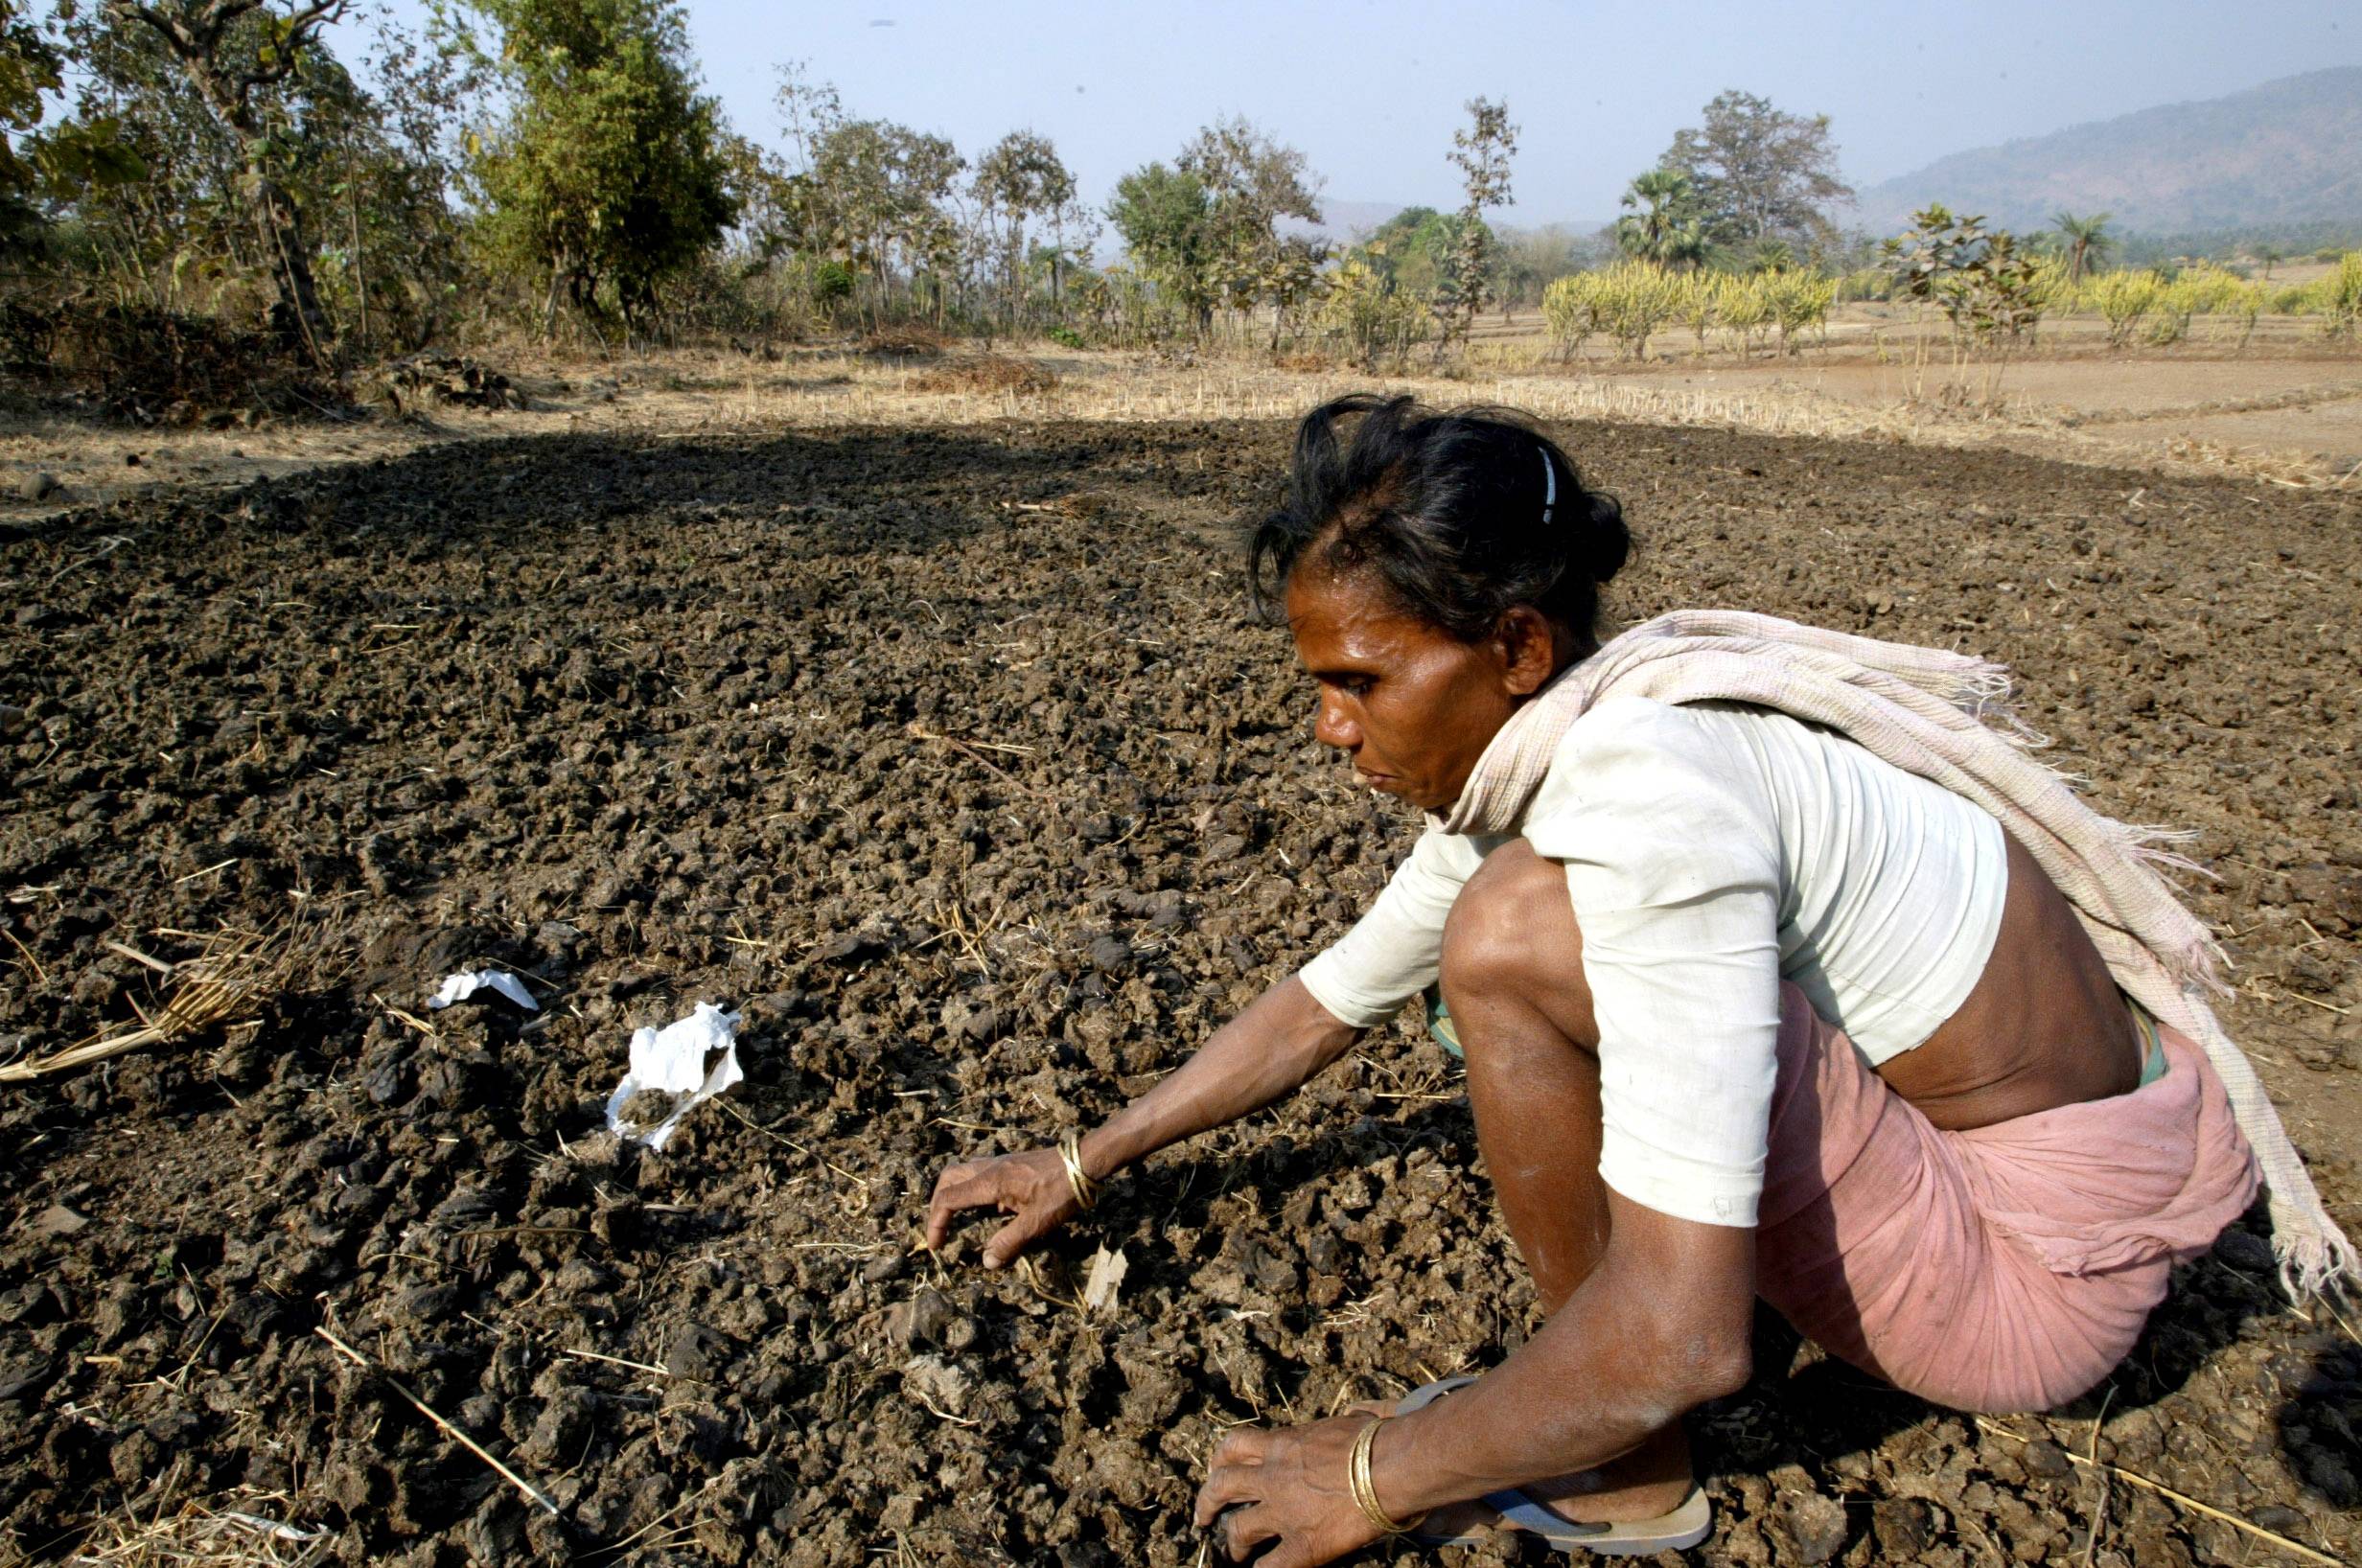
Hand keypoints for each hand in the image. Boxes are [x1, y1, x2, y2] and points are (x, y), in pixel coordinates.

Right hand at [923, 1147, 1078, 1267]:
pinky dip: (969, 1188)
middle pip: (948, 1178)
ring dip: (951, 1192)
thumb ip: (1009, 1242)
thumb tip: (986, 1261)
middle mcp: (990, 1168)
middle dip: (937, 1204)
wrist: (1085, 1162)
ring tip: (954, 1217)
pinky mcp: (1011, 1164)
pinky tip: (986, 1207)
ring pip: (962, 1171)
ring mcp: (1000, 1163)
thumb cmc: (1062, 1191)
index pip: (949, 1199)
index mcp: (990, 1182)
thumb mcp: (1037, 1222)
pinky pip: (978, 1172)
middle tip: (939, 1229)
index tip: (937, 1246)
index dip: (936, 1223)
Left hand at [1192, 1415, 1391, 1567]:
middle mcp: (1273, 1476)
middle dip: (1207, 1501)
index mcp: (1283, 1444)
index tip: (1219, 1468)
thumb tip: (1359, 1414)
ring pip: (1240, 1529)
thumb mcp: (1346, 1420)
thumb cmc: (1377, 1439)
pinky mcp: (1303, 1544)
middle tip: (1203, 1515)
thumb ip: (1338, 1423)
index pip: (1235, 1446)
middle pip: (1222, 1486)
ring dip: (1233, 1543)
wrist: (1391, 1466)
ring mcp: (1284, 1512)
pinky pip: (1272, 1566)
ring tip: (1233, 1553)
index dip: (1221, 1459)